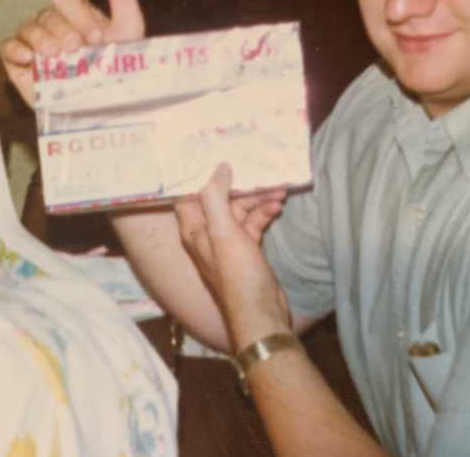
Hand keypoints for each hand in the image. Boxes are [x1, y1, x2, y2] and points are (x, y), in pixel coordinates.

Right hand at [0, 0, 145, 105]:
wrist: (108, 112)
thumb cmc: (120, 72)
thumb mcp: (128, 27)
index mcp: (77, 14)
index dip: (78, 14)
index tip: (96, 38)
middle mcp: (54, 25)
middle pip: (47, 12)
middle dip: (63, 30)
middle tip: (78, 50)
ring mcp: (35, 45)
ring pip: (28, 27)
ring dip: (42, 39)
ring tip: (56, 57)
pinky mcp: (19, 65)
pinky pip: (8, 47)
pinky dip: (15, 49)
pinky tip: (29, 59)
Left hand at [174, 165, 289, 349]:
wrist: (261, 314)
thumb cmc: (237, 275)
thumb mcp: (223, 232)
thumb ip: (216, 198)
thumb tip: (219, 168)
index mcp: (193, 229)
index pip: (189, 194)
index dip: (200, 175)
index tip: (215, 155)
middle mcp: (207, 233)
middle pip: (220, 199)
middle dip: (240, 185)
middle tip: (263, 173)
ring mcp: (227, 242)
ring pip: (240, 210)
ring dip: (257, 198)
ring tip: (280, 189)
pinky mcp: (246, 250)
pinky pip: (253, 224)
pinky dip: (265, 214)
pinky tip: (279, 207)